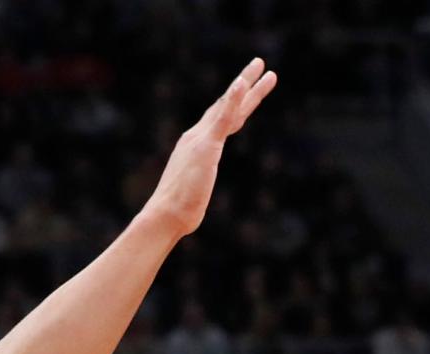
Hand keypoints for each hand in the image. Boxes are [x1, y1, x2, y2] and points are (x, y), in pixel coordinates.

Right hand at [144, 57, 276, 237]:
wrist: (166, 214)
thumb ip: (193, 192)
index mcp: (196, 146)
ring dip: (245, 84)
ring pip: (229, 105)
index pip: (220, 119)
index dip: (235, 103)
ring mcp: (202, 139)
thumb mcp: (192, 196)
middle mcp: (197, 136)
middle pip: (226, 105)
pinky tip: (242, 83)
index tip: (247, 89)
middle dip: (244, 84)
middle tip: (260, 64)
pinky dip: (233, 99)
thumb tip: (190, 208)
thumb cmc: (178, 210)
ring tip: (262, 68)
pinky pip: (223, 117)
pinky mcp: (206, 146)